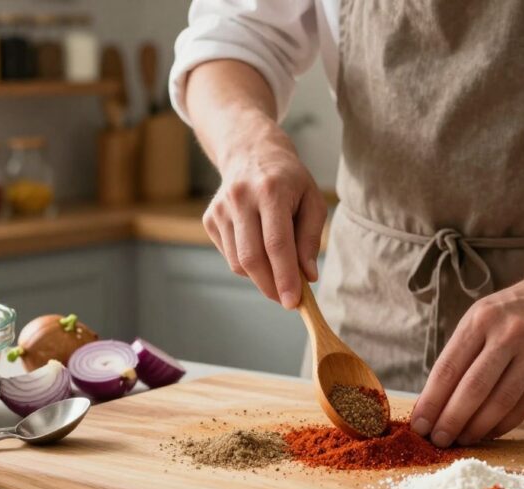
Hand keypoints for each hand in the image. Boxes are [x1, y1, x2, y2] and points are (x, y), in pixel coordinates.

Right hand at [202, 114, 326, 307]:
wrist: (251, 152)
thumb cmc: (289, 181)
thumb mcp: (312, 200)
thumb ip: (311, 238)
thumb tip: (307, 276)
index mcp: (271, 190)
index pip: (276, 243)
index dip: (284, 277)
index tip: (293, 302)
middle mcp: (241, 198)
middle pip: (252, 257)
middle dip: (271, 286)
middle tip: (287, 300)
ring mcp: (221, 208)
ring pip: (238, 262)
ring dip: (261, 277)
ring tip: (278, 268)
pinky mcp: (210, 218)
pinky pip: (229, 256)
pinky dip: (247, 264)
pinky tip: (258, 247)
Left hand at [410, 273, 523, 446]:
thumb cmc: (509, 314)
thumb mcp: (479, 319)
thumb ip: (459, 355)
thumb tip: (432, 403)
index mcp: (480, 320)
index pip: (448, 368)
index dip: (431, 401)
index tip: (419, 425)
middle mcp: (508, 333)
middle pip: (473, 388)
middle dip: (451, 420)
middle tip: (438, 440)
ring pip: (500, 401)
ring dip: (477, 428)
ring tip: (462, 440)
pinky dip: (503, 425)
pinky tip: (489, 433)